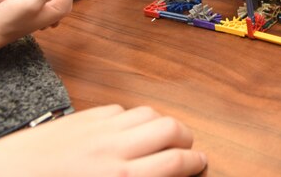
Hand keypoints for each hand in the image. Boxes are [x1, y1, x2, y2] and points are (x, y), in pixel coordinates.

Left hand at [0, 104, 205, 176]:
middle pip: (171, 130)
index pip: (177, 163)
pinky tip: (126, 132)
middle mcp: (114, 150)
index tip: (200, 166)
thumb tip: (149, 176)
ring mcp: (97, 129)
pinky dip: (131, 118)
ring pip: (148, 114)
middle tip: (186, 152)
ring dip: (161, 126)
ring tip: (161, 139)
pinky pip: (119, 110)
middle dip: (186, 141)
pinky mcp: (80, 118)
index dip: (196, 164)